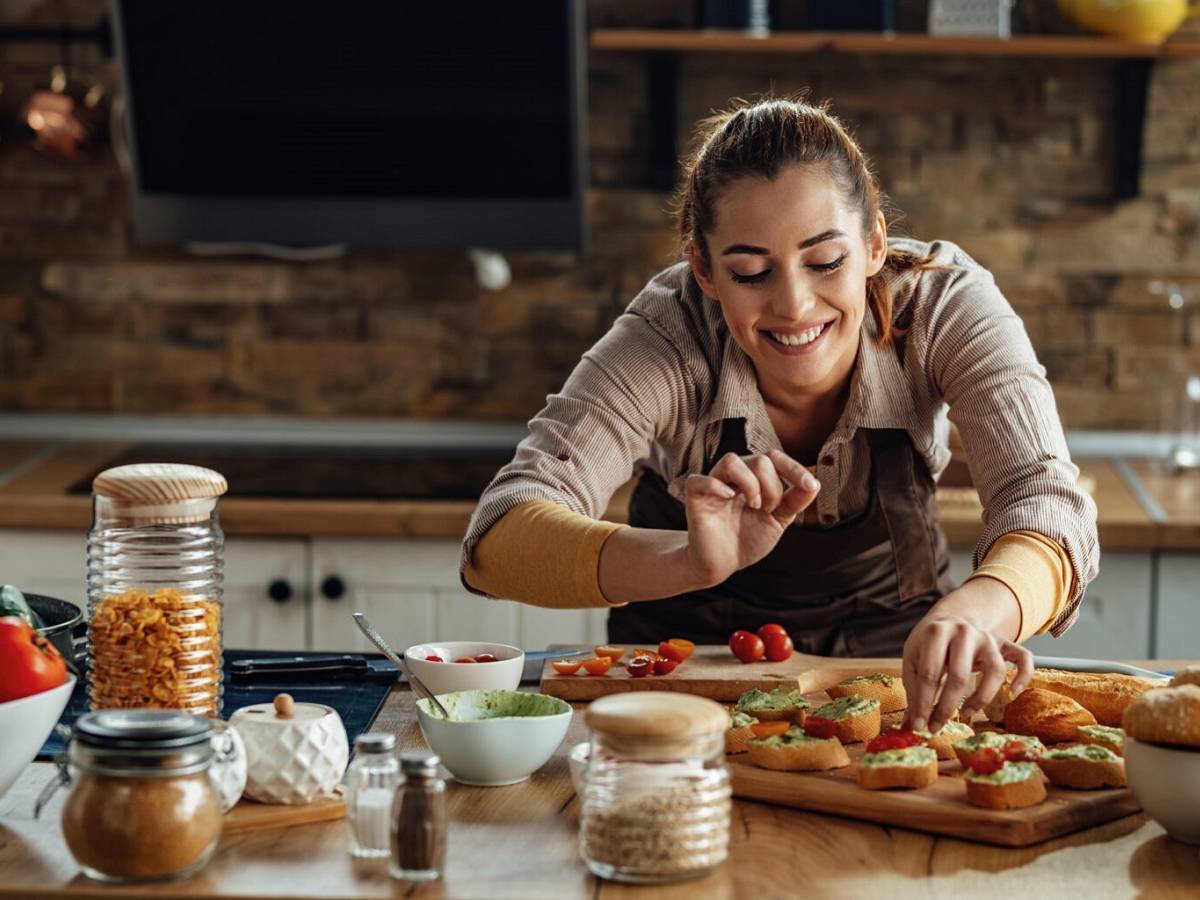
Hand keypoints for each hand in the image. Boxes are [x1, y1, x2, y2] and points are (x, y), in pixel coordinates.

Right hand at [683, 449, 819, 587]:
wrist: (723, 564)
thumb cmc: (748, 539)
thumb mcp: (779, 520)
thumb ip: (795, 501)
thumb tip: (814, 483)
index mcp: (755, 478)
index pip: (773, 457)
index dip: (793, 467)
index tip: (808, 485)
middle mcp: (734, 476)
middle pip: (758, 460)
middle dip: (772, 487)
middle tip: (767, 510)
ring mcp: (714, 484)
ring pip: (731, 461)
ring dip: (749, 484)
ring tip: (753, 506)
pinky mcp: (695, 497)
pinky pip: (701, 480)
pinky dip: (717, 487)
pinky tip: (728, 499)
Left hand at [901, 580, 1033, 733]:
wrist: (952, 618)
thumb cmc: (930, 643)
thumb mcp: (913, 658)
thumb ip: (913, 689)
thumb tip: (911, 725)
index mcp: (936, 632)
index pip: (930, 673)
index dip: (924, 702)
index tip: (919, 724)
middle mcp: (963, 632)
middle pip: (959, 675)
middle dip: (946, 706)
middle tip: (936, 726)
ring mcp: (987, 637)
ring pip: (995, 670)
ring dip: (982, 697)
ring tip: (966, 714)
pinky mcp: (1004, 643)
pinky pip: (1023, 658)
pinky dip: (1023, 676)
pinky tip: (1012, 695)